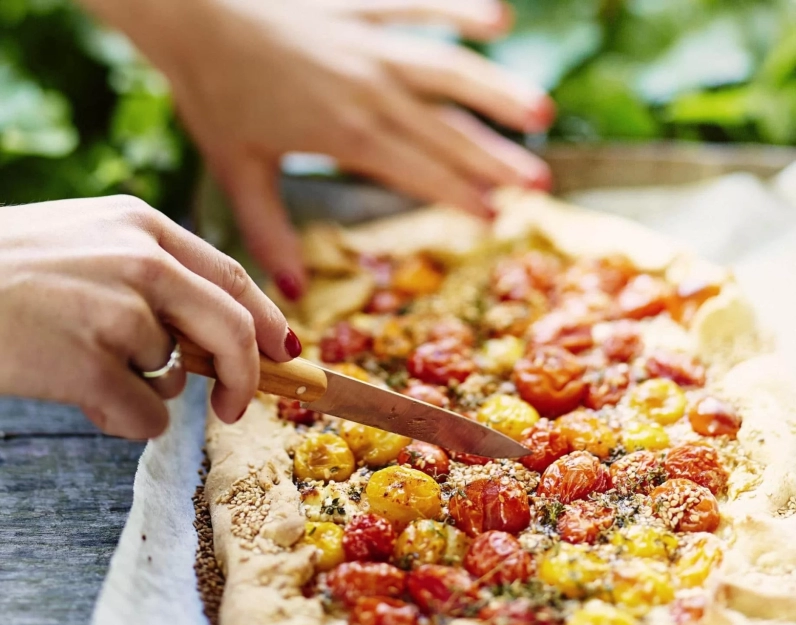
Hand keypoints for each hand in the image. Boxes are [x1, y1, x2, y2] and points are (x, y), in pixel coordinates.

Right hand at [0, 196, 296, 438]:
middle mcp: (139, 260)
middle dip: (248, 376)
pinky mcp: (91, 363)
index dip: (266, 320)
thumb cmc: (7, 272)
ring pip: (175, 379)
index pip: (230, 276)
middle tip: (236, 407)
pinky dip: (122, 421)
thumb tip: (214, 342)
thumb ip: (150, 275)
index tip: (284, 353)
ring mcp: (116, 311)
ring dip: (144, 390)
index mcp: (140, 224)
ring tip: (84, 369)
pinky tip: (79, 395)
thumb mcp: (84, 243)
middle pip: (232, 329)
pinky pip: (145, 417)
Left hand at [83, 0, 553, 298]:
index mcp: (346, 134)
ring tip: (540, 113)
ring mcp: (370, 42)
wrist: (191, 7)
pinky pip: (419, 6)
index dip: (459, 195)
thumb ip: (269, 233)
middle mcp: (371, 89)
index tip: (495, 217)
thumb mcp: (238, 171)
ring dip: (496, 91)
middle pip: (446, 130)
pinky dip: (459, 10)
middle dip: (495, 159)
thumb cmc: (212, 92)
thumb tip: (288, 295)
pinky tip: (498, 19)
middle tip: (539, 183)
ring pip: (448, 69)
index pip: (419, 171)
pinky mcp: (360, 5)